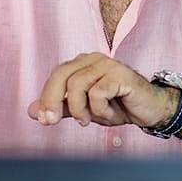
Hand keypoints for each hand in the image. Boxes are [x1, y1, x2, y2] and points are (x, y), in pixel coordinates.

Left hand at [29, 53, 176, 128]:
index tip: (45, 120)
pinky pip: (97, 93)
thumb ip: (61, 107)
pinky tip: (111, 111)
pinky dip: (100, 109)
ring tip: (92, 118)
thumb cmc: (119, 106)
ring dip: (81, 110)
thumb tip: (32, 111)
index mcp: (83, 63)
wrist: (149, 110)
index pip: (56, 75)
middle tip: (52, 121)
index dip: (46, 97)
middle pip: (62, 75)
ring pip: (77, 86)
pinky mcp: (120, 74)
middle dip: (53, 101)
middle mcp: (94, 59)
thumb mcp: (85, 110)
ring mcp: (108, 64)